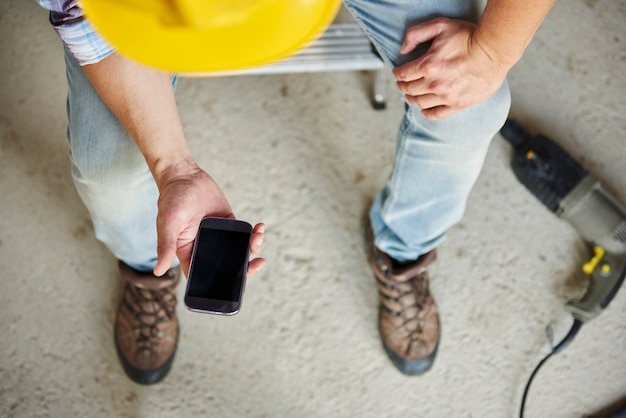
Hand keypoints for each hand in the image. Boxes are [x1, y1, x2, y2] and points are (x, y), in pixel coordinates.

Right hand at [152, 163, 265, 277]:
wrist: (184, 176)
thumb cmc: (171, 200)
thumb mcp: (167, 224)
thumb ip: (165, 246)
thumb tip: (158, 271)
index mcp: (189, 255)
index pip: (205, 277)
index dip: (221, 285)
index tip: (237, 285)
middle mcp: (205, 249)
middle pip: (228, 267)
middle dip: (246, 268)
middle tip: (258, 264)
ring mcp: (220, 237)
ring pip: (240, 252)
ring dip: (253, 249)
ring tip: (258, 237)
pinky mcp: (230, 224)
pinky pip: (245, 234)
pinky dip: (254, 233)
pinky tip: (259, 227)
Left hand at [393, 17, 510, 119]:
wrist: (495, 51)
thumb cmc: (470, 37)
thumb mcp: (440, 25)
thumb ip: (416, 34)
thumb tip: (403, 49)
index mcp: (428, 65)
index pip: (403, 74)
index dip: (397, 74)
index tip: (398, 73)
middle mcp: (435, 83)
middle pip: (409, 89)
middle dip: (402, 87)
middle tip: (402, 85)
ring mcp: (446, 96)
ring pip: (419, 103)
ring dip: (411, 100)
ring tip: (410, 97)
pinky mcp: (458, 104)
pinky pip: (436, 114)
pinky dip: (427, 114)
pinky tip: (424, 110)